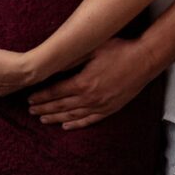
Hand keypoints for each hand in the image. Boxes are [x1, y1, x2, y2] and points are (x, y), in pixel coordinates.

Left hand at [27, 37, 152, 128]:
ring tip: (42, 119)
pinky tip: (66, 126)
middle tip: (30, 110)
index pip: (56, 92)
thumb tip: (53, 62)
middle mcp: (90, 97)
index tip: (29, 98)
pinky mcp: (110, 109)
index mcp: (83, 82)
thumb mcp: (92, 48)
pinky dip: (76, 124)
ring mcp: (101, 105)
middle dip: (44, 108)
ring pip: (73, 115)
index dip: (41, 96)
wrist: (145, 60)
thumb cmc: (119, 49)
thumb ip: (72, 57)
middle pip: (61, 105)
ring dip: (56, 118)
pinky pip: (90, 120)